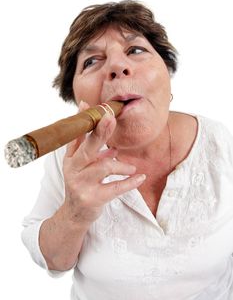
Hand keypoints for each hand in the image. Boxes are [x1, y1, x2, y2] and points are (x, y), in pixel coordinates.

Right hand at [62, 100, 145, 223]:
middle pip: (88, 148)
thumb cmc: (81, 182)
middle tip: (111, 118)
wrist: (75, 213)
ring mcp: (82, 184)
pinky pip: (115, 188)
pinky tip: (140, 177)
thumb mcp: (79, 163)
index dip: (87, 121)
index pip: (78, 136)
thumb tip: (101, 123)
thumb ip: (87, 144)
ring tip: (131, 168)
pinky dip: (129, 182)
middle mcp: (74, 169)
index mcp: (71, 158)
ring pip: (104, 168)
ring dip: (121, 165)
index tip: (96, 107)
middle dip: (100, 132)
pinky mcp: (93, 198)